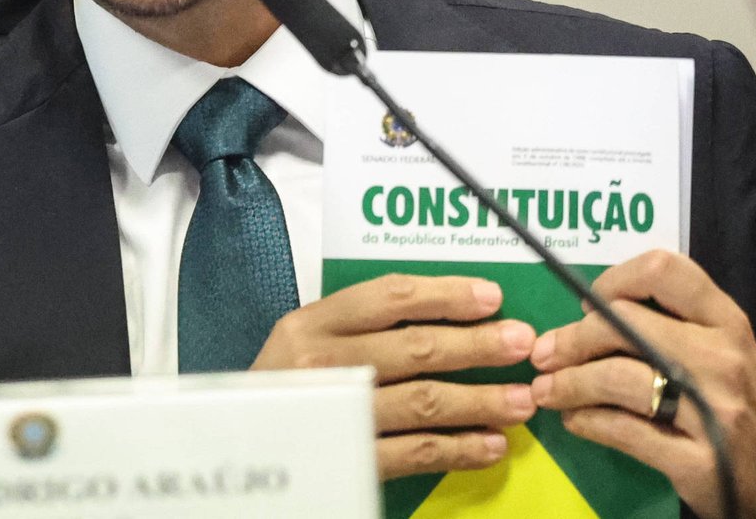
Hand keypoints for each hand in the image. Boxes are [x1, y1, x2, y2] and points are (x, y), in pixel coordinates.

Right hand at [252, 274, 537, 478]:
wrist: (234, 447)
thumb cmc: (285, 387)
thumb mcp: (308, 342)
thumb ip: (363, 326)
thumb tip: (449, 316)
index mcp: (312, 324)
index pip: (389, 297)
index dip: (446, 294)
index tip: (491, 297)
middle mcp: (323, 365)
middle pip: (415, 348)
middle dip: (476, 345)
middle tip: (521, 343)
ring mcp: (336, 415)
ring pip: (423, 402)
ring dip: (480, 400)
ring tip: (520, 401)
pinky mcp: (348, 461)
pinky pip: (415, 453)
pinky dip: (459, 449)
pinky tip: (491, 444)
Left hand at [529, 250, 755, 518]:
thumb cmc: (744, 409)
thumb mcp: (722, 352)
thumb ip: (671, 325)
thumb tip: (590, 312)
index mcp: (726, 322)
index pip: (664, 271)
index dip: (614, 281)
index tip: (589, 305)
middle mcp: (723, 359)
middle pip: (623, 323)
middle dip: (572, 338)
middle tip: (545, 354)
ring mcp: (713, 412)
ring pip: (616, 378)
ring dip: (568, 383)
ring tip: (547, 391)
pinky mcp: (698, 462)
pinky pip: (623, 431)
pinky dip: (587, 422)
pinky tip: (575, 420)